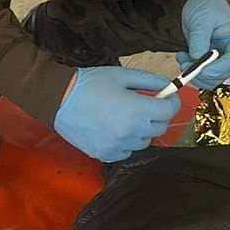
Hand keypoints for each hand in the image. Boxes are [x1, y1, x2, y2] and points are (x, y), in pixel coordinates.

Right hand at [54, 66, 175, 162]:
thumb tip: (169, 86)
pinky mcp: (105, 155)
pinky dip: (126, 142)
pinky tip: (113, 129)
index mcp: (137, 110)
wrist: (58, 99)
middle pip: (160, 128)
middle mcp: (130, 132)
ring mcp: (118, 146)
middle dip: (157, 115)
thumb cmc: (90, 84)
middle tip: (144, 104)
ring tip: (124, 117)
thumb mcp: (122, 75)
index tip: (167, 97)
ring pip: (144, 142)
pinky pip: (127, 152)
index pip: (170, 111)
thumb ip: (150, 80)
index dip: (172, 102)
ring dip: (141, 130)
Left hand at [179, 0, 229, 86]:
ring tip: (182, 58)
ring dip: (194, 73)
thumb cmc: (206, 7)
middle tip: (184, 65)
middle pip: (223, 74)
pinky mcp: (213, 63)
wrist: (202, 2)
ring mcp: (224, 59)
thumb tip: (196, 59)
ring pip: (212, 78)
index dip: (217, 69)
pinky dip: (191, 71)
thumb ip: (199, 40)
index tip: (198, 69)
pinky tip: (183, 57)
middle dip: (202, 73)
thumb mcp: (201, 20)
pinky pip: (204, 75)